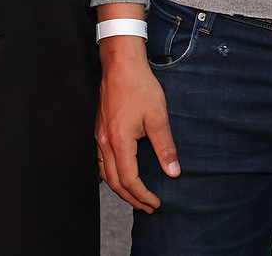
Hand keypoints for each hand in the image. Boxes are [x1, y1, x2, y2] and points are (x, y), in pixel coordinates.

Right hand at [95, 6, 178, 212]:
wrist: (121, 64)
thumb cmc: (139, 86)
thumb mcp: (158, 117)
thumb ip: (165, 147)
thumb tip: (173, 172)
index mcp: (119, 142)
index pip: (129, 180)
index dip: (143, 195)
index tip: (157, 203)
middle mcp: (104, 142)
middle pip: (114, 182)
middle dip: (131, 198)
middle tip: (148, 207)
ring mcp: (99, 136)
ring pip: (104, 173)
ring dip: (120, 188)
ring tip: (136, 196)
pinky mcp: (99, 129)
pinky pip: (101, 161)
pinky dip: (111, 174)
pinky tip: (120, 173)